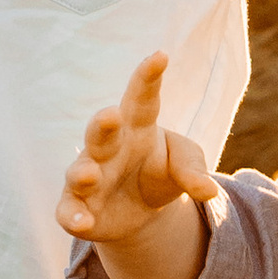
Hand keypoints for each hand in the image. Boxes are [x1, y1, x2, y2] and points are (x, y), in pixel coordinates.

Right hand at [58, 52, 215, 251]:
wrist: (141, 210)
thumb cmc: (161, 170)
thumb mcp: (184, 164)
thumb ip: (194, 172)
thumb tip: (209, 191)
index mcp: (137, 127)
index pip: (142, 99)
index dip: (148, 77)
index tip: (160, 57)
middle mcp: (108, 149)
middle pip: (101, 132)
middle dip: (103, 124)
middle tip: (111, 115)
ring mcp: (90, 179)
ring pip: (79, 171)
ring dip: (83, 172)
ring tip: (90, 174)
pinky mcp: (79, 209)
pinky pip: (68, 211)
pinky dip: (71, 216)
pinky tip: (80, 222)